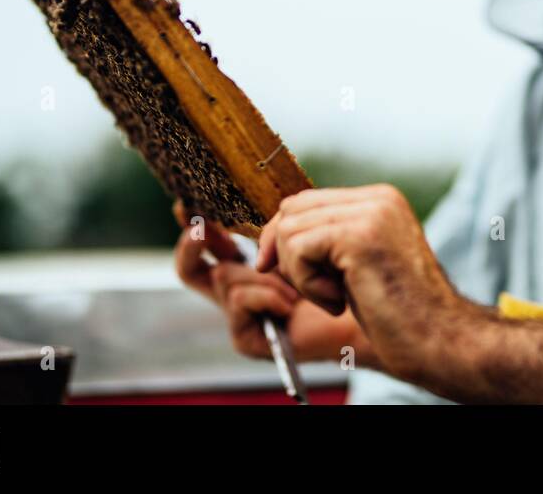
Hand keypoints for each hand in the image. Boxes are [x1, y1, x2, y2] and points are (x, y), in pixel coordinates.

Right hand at [172, 201, 363, 361]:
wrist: (359, 311)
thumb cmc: (336, 274)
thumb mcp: (302, 241)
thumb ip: (279, 226)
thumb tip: (263, 207)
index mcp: (245, 264)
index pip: (209, 243)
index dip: (191, 224)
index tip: (184, 205)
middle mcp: (235, 290)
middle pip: (189, 268)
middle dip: (190, 245)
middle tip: (200, 229)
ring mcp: (237, 315)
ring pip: (225, 277)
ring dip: (264, 276)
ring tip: (299, 286)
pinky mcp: (244, 338)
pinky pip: (240, 300)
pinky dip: (268, 296)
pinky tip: (291, 305)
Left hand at [256, 185, 469, 382]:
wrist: (438, 339)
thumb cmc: (399, 314)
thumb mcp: (359, 265)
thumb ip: (330, 240)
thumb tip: (273, 234)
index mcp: (381, 200)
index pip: (308, 200)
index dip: (283, 235)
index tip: (277, 268)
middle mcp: (378, 198)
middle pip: (294, 208)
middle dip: (284, 253)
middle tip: (313, 290)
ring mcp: (371, 213)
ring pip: (290, 229)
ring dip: (300, 274)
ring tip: (336, 297)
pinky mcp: (360, 236)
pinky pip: (299, 249)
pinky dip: (308, 284)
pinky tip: (339, 301)